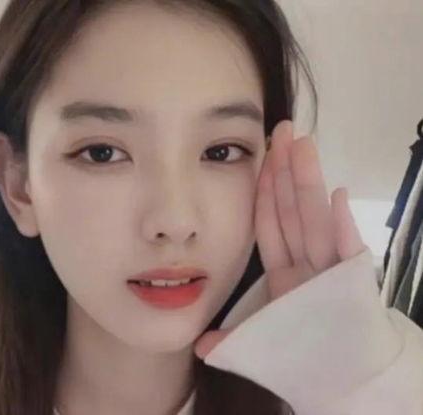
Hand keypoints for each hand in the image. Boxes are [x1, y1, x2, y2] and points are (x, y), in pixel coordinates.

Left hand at [194, 119, 366, 359]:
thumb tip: (198, 343)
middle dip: (287, 172)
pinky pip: (347, 252)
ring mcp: (329, 271)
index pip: (269, 224)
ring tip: (302, 146)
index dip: (264, 191)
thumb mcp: (260, 347)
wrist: (344, 386)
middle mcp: (307, 265)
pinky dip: (342, 225)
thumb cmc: (304, 365)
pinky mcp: (353, 285)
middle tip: (282, 132)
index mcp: (285, 274)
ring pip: (315, 220)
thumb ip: (233, 338)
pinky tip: (337, 195)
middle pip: (293, 211)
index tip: (258, 159)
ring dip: (309, 183)